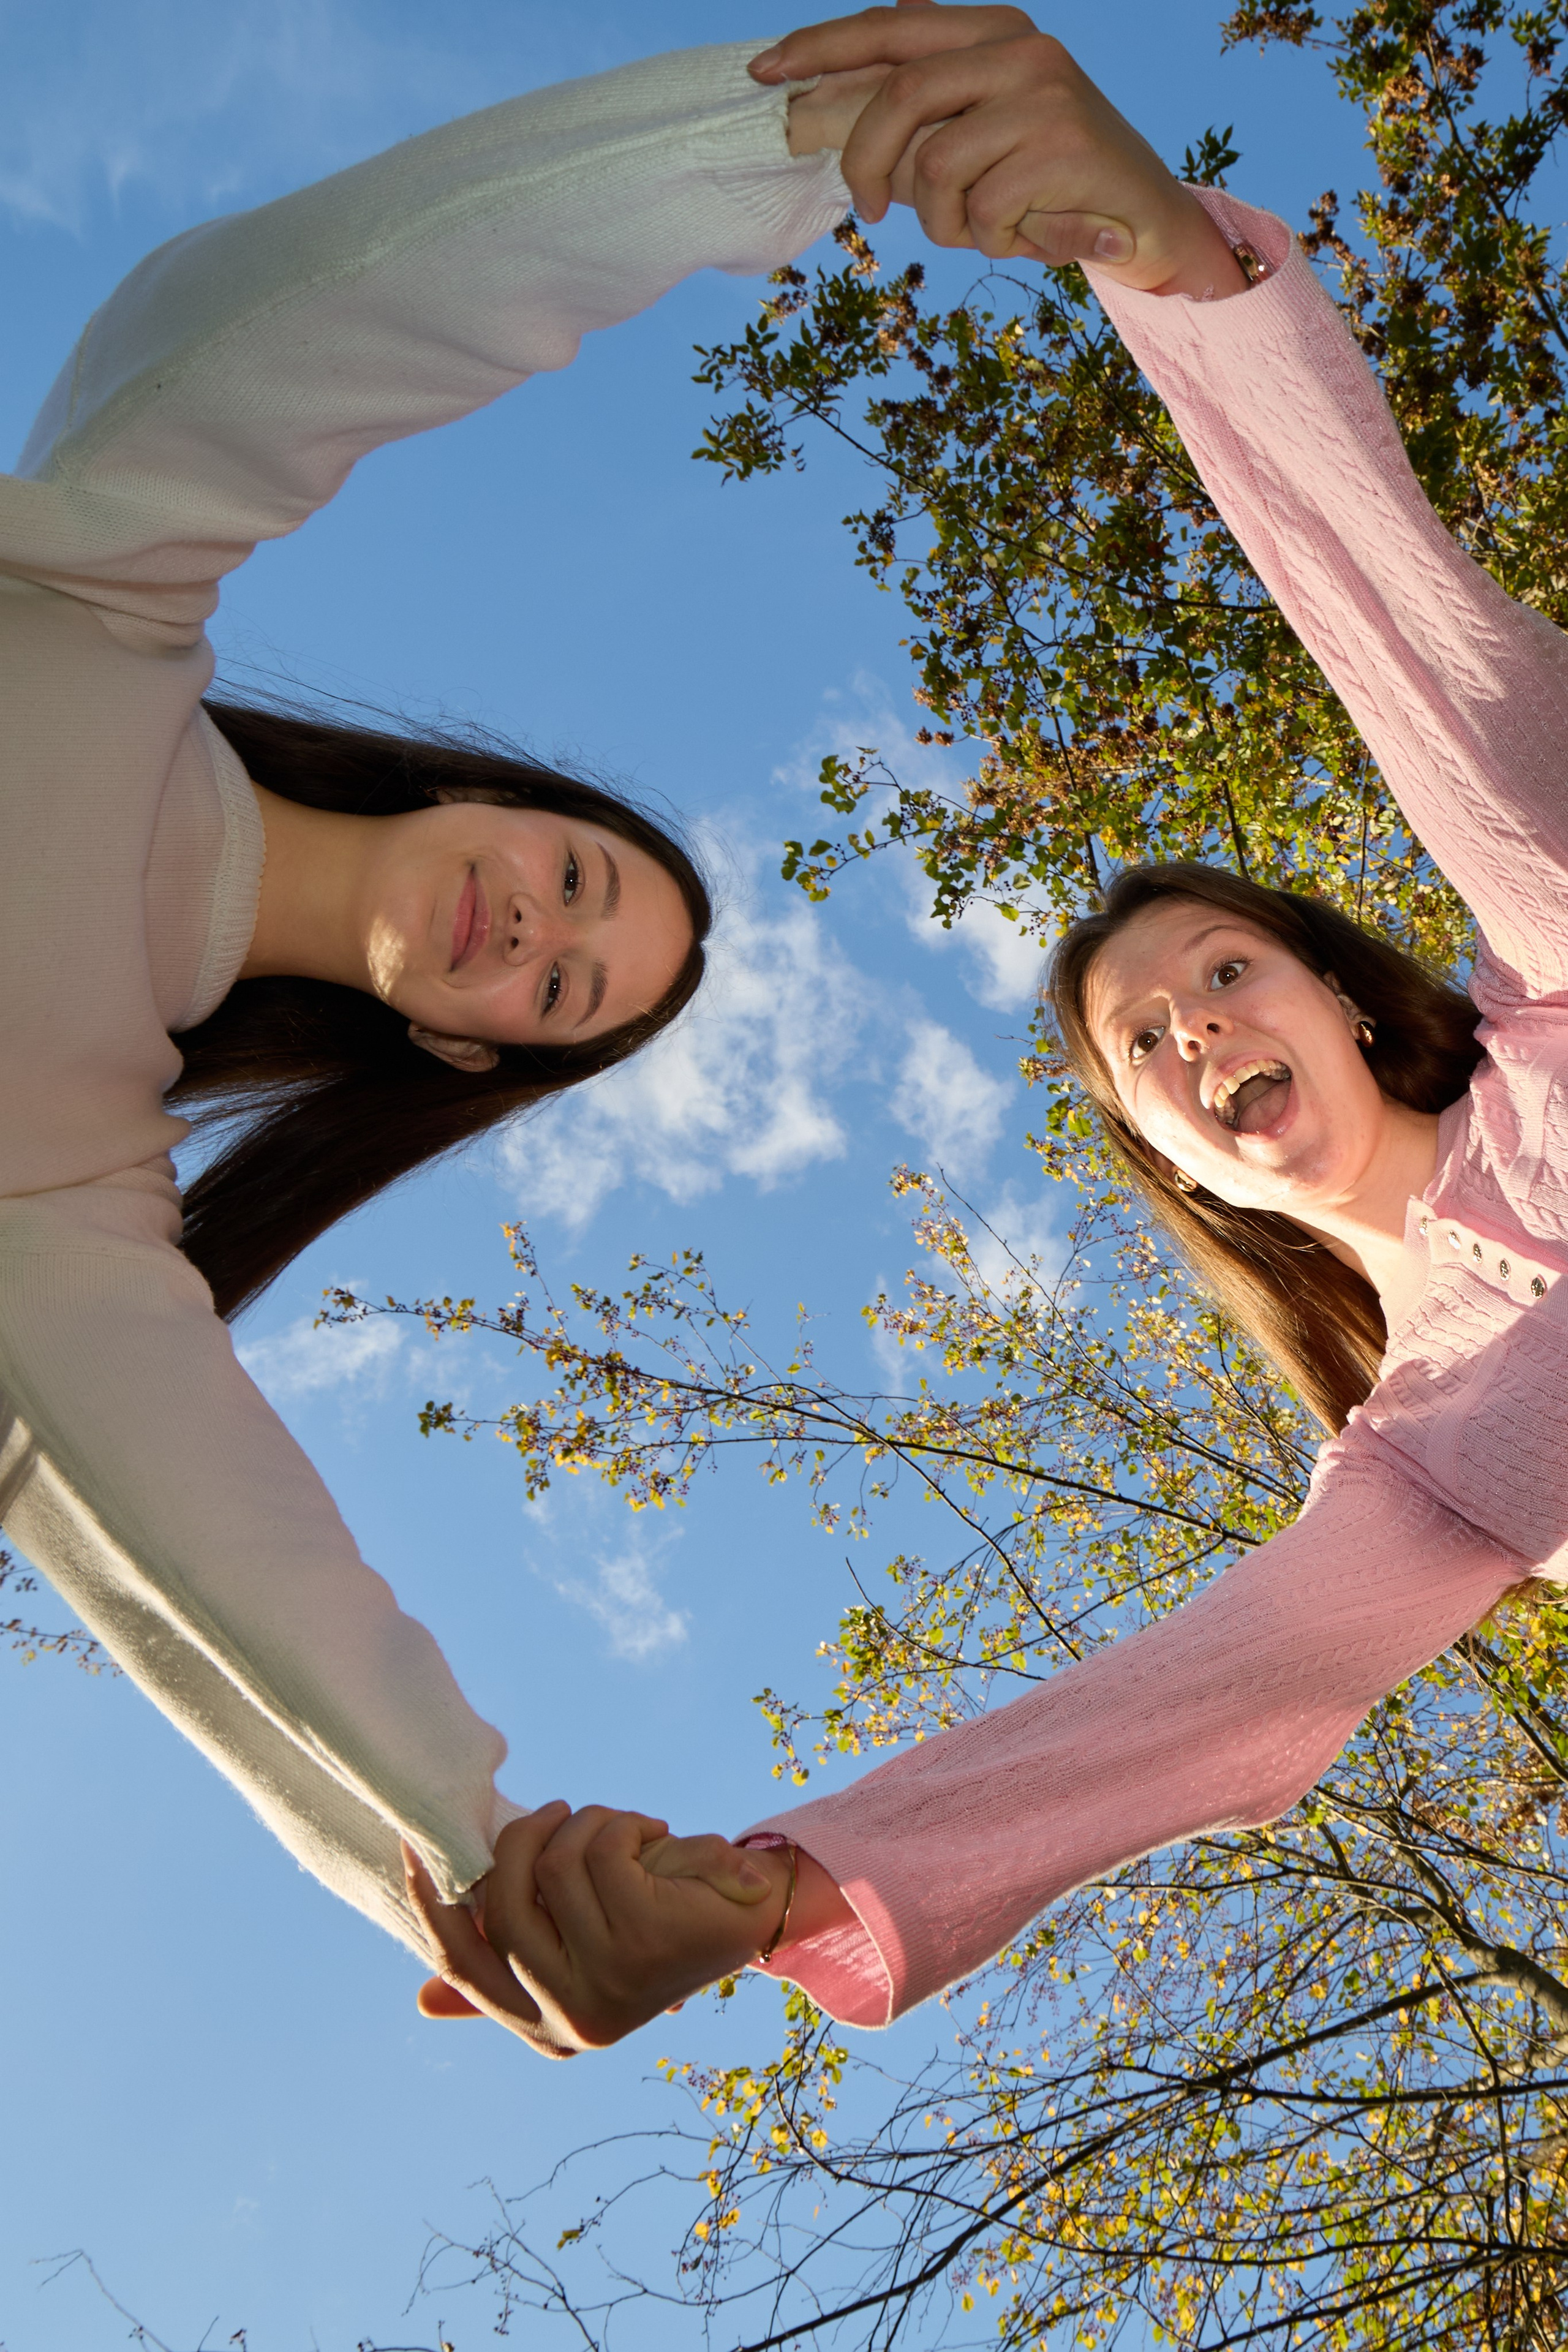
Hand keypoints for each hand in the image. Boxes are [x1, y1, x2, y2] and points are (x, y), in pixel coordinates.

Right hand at [405, 1806, 788, 2054]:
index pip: (462, 1968)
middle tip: (563, 1812)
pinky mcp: (643, 1944)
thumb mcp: (580, 1939)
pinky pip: (599, 1852)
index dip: (429, 1905)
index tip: (413, 1846)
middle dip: (527, 1837)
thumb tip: (421, 2002)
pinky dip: (625, 1824)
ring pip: (554, 1866)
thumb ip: (512, 1964)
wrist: (753, 1909)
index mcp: (544, 2027)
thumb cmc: (656, 1914)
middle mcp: (571, 2021)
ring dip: (590, 1824)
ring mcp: (607, 1987)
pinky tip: (657, 1837)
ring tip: (626, 1831)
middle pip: (500, 1902)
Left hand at [756, 3, 1244, 297]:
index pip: (890, 28)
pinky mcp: (1062, 146)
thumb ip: (917, 117)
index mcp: (993, 30)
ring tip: (981, 225)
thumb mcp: (977, 139)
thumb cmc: (1046, 186)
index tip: (765, 75)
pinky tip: (1026, 232)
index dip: (821, 48)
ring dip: (942, 219)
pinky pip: (980, 209)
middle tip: (863, 207)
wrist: (1145, 222)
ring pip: (936, 165)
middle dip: (865, 157)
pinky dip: (989, 238)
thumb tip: (818, 110)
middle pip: (901, 93)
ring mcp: (1044, 93)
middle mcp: (1019, 48)